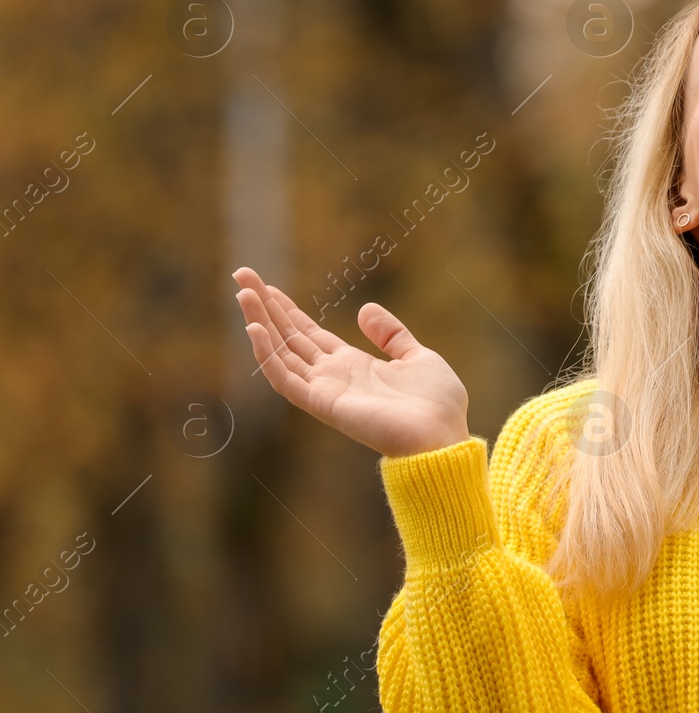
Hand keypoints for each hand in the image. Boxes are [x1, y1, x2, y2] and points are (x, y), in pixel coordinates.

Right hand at [232, 267, 470, 457]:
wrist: (442, 436)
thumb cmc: (437, 404)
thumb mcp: (417, 357)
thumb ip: (391, 334)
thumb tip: (365, 309)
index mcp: (353, 365)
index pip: (309, 333)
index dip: (287, 310)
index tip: (266, 286)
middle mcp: (332, 377)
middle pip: (289, 337)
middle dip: (265, 307)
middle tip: (242, 276)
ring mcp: (324, 390)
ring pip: (280, 352)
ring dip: (260, 321)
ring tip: (242, 293)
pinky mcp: (322, 404)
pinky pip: (286, 378)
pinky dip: (267, 355)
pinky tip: (255, 328)